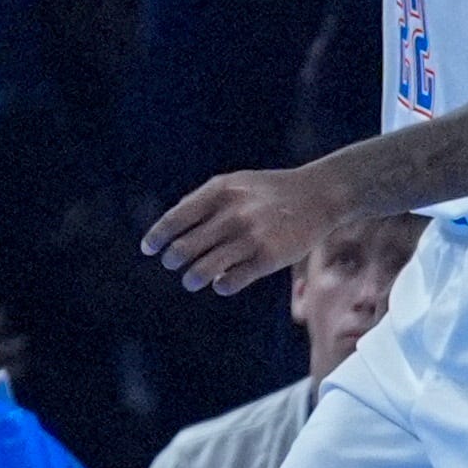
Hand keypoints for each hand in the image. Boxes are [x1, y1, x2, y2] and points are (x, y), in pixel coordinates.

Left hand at [142, 157, 354, 294]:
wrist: (319, 195)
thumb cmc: (269, 191)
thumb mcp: (234, 183)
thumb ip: (204, 201)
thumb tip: (172, 225)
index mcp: (219, 192)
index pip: (177, 218)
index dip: (158, 236)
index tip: (148, 248)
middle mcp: (233, 214)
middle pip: (187, 246)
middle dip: (173, 258)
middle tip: (171, 263)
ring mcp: (252, 237)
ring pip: (208, 267)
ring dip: (193, 277)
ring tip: (190, 281)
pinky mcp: (270, 258)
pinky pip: (235, 279)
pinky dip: (223, 285)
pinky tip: (221, 284)